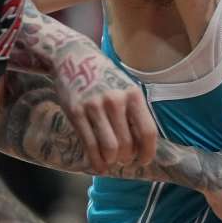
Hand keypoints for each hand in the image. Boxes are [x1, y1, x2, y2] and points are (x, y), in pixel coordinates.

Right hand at [53, 45, 157, 171]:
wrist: (73, 57)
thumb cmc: (104, 76)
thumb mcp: (126, 87)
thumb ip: (135, 112)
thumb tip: (145, 145)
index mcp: (133, 94)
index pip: (147, 132)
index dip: (147, 152)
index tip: (144, 160)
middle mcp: (115, 101)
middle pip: (127, 144)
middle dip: (127, 158)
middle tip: (124, 159)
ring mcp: (94, 107)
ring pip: (109, 149)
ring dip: (112, 160)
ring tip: (111, 159)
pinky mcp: (76, 112)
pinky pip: (89, 145)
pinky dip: (96, 161)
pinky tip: (99, 165)